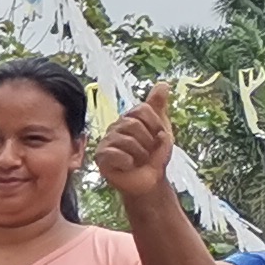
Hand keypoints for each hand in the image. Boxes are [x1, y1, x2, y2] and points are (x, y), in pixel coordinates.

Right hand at [94, 82, 176, 206]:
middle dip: (147, 142)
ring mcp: (106, 142)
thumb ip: (158, 106)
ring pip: (127, 140)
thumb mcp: (161, 129)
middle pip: (133, 124)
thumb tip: (163, 83)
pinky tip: (128, 166)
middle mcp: (115, 127)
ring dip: (140, 154)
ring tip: (139, 160)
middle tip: (147, 152)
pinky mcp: (101, 158)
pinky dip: (128, 162)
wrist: (150, 181)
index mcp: (129, 118)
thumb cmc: (154, 156)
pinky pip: (115, 154)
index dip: (155, 125)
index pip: (142, 109)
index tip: (157, 137)